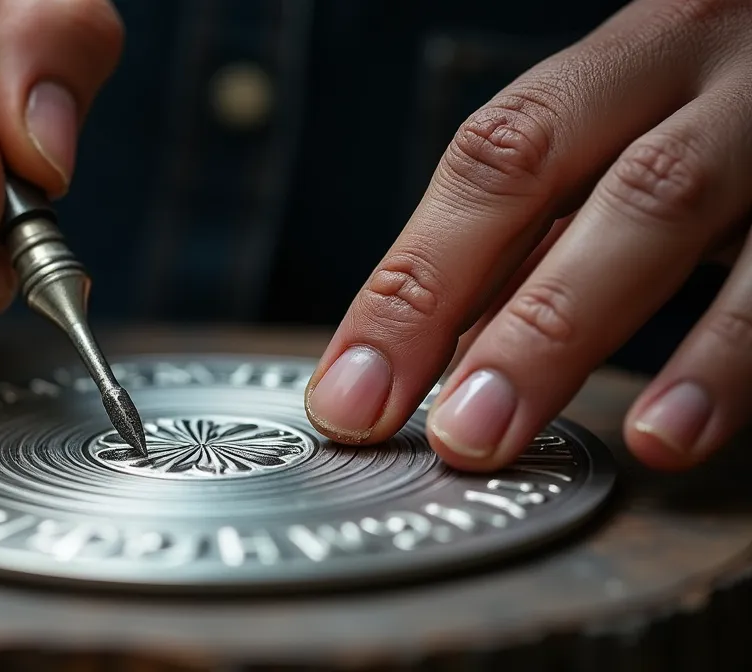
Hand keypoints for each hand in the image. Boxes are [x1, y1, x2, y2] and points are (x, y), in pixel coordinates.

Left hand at [305, 0, 751, 471]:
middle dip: (495, 315)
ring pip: (669, 209)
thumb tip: (421, 348)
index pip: (489, 162)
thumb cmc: (715, 108)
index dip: (414, 280)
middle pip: (571, 177)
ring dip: (580, 336)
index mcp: (615, 64)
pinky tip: (671, 433)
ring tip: (516, 438)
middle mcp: (694, 65)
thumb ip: (541, 230)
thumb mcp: (629, 139)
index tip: (351, 393)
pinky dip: (725, 359)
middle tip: (445, 432)